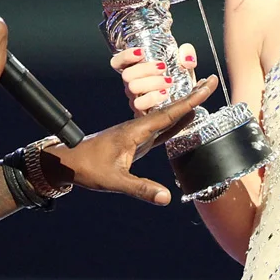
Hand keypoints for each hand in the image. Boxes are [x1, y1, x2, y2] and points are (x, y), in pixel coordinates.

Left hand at [44, 75, 218, 205]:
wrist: (68, 161)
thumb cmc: (87, 168)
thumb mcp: (114, 181)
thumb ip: (140, 188)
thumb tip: (166, 198)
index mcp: (135, 130)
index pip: (169, 113)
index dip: (190, 100)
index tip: (207, 85)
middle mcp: (138, 127)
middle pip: (171, 109)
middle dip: (192, 96)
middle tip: (211, 81)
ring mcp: (137, 133)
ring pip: (166, 117)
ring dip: (185, 107)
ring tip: (203, 95)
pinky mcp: (135, 141)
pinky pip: (160, 129)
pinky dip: (175, 123)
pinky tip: (184, 121)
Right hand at [109, 44, 198, 115]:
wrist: (185, 103)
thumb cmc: (179, 80)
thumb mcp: (183, 64)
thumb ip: (186, 54)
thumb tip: (187, 59)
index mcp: (137, 69)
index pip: (118, 62)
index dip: (125, 56)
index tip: (142, 52)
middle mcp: (132, 84)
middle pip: (127, 74)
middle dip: (145, 68)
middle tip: (163, 67)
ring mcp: (136, 98)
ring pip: (132, 88)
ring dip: (151, 82)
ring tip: (169, 81)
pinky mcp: (142, 111)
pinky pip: (140, 104)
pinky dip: (152, 97)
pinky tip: (165, 94)